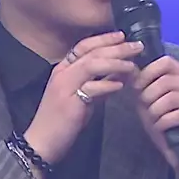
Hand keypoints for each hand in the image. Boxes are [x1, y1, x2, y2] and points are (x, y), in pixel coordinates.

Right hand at [24, 31, 142, 162]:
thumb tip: (118, 74)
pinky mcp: (69, 102)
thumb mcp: (81, 98)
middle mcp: (62, 74)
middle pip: (92, 52)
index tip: (122, 36)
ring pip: (92, 65)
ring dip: (116, 62)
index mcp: (62, 70)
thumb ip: (97, 84)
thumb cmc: (61, 122)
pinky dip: (108, 84)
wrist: (41, 141)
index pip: (83, 46)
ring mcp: (64, 86)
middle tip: (137, 46)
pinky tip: (121, 85)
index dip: (104, 39)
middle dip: (117, 47)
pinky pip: (92, 88)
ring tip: (133, 65)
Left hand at [132, 56, 178, 178]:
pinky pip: (178, 115)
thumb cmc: (166, 127)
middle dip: (148, 96)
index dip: (147, 73)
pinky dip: (163, 123)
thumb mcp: (149, 102)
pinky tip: (162, 128)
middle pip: (166, 81)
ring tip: (154, 120)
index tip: (137, 88)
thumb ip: (142, 85)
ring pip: (171, 97)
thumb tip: (129, 68)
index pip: (166, 61)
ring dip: (155, 111)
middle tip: (146, 110)